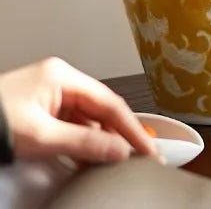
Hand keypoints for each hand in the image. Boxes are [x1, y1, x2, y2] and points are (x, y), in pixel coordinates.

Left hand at [0, 57, 158, 163]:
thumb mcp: (41, 137)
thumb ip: (84, 143)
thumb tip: (118, 150)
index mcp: (62, 75)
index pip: (109, 102)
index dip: (131, 127)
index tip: (147, 149)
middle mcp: (58, 80)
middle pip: (99, 108)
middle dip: (118, 133)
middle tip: (137, 156)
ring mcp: (48, 94)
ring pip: (86, 117)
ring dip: (100, 140)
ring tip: (115, 161)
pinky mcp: (39, 109)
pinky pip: (71, 123)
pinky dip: (82, 141)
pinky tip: (89, 157)